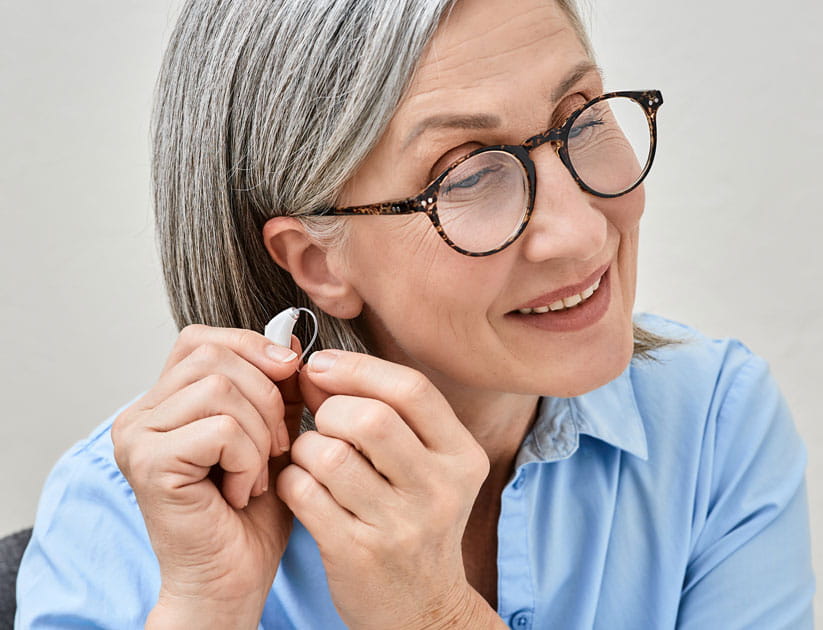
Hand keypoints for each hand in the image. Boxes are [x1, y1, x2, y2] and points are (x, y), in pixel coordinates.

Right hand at [112, 325, 302, 628]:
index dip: (251, 346)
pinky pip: (223, 429)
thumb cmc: (250, 516)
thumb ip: (276, 389)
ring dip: (260, 435)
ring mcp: (138, 437)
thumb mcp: (273, 435)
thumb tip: (289, 340)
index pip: (202, 340)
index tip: (289, 372)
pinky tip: (241, 492)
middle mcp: (139, 414)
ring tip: (256, 475)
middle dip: (267, 397)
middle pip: (216, 358)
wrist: (231, 582)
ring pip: (222, 389)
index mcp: (163, 403)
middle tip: (275, 447)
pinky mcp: (150, 463)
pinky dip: (249, 460)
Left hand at [277, 350, 495, 629]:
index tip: (321, 365)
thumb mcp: (424, 468)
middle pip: (369, 419)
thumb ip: (383, 414)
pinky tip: (299, 486)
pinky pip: (303, 493)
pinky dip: (290, 480)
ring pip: (330, 456)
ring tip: (310, 458)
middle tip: (322, 423)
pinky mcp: (359, 554)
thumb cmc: (415, 522)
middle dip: (330, 410)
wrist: (422, 608)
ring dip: (305, 448)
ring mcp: (401, 526)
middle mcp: (440, 490)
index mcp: (462, 457)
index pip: (411, 389)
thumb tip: (317, 369)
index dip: (358, 367)